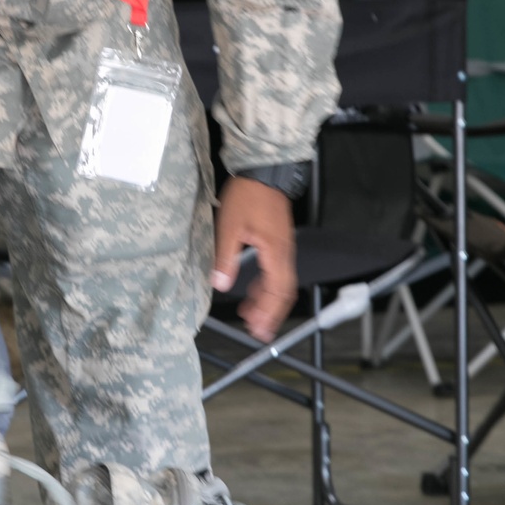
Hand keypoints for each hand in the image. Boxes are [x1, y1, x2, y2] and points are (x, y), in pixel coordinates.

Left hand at [211, 177, 296, 342]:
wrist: (264, 173)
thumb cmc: (248, 196)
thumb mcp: (229, 227)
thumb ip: (226, 257)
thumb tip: (221, 284)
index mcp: (274, 251)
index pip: (277, 291)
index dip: (268, 312)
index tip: (258, 327)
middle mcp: (283, 252)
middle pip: (283, 292)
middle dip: (271, 313)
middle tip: (257, 330)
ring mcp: (283, 248)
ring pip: (281, 283)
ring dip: (268, 301)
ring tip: (251, 316)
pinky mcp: (278, 243)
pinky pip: (277, 272)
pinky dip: (267, 287)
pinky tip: (254, 292)